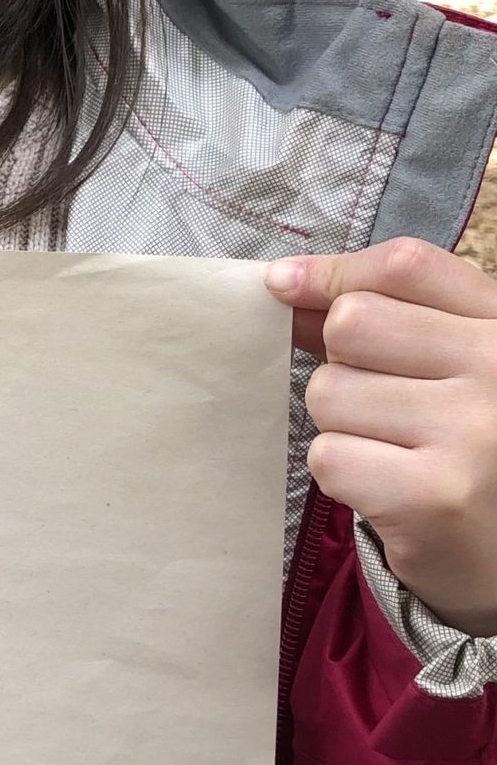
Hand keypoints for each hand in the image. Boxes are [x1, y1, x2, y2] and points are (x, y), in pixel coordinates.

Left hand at [265, 238, 496, 638]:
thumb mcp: (458, 369)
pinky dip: (344, 475)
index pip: (406, 266)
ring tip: (394, 454)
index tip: (286, 286)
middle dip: (341, 364)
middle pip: (352, 323)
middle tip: (381, 408)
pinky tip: (389, 491)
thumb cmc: (477, 455)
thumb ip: (388, 321)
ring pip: (329, 392)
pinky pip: (329, 456)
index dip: (333, 273)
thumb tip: (286, 285)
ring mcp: (469, 432)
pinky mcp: (432, 497)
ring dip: (342, 425)